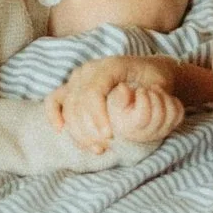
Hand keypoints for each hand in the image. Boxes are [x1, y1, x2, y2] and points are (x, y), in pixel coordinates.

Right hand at [49, 54, 185, 153]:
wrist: (148, 71)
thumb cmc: (154, 79)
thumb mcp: (157, 82)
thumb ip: (146, 91)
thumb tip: (126, 94)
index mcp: (109, 65)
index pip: (92, 92)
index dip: (97, 116)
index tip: (109, 136)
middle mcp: (89, 69)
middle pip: (77, 101)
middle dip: (88, 129)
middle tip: (104, 146)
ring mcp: (78, 78)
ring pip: (67, 105)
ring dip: (78, 130)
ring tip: (96, 147)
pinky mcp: (72, 87)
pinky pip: (55, 99)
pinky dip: (54, 114)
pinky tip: (61, 129)